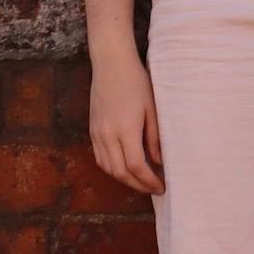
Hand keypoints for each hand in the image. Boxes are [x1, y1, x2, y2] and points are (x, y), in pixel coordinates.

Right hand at [88, 52, 163, 194]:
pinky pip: (100, 157)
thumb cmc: (137, 83)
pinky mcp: (92, 129)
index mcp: (125, 130)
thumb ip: (155, 138)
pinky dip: (112, 168)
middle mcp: (107, 134)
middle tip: (154, 189)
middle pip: (120, 172)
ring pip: (107, 167)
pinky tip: (125, 169)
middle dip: (138, 185)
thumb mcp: (153, 109)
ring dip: (124, 179)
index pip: (136, 166)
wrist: (111, 65)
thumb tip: (160, 162)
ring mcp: (97, 133)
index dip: (149, 180)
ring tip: (142, 182)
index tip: (162, 187)